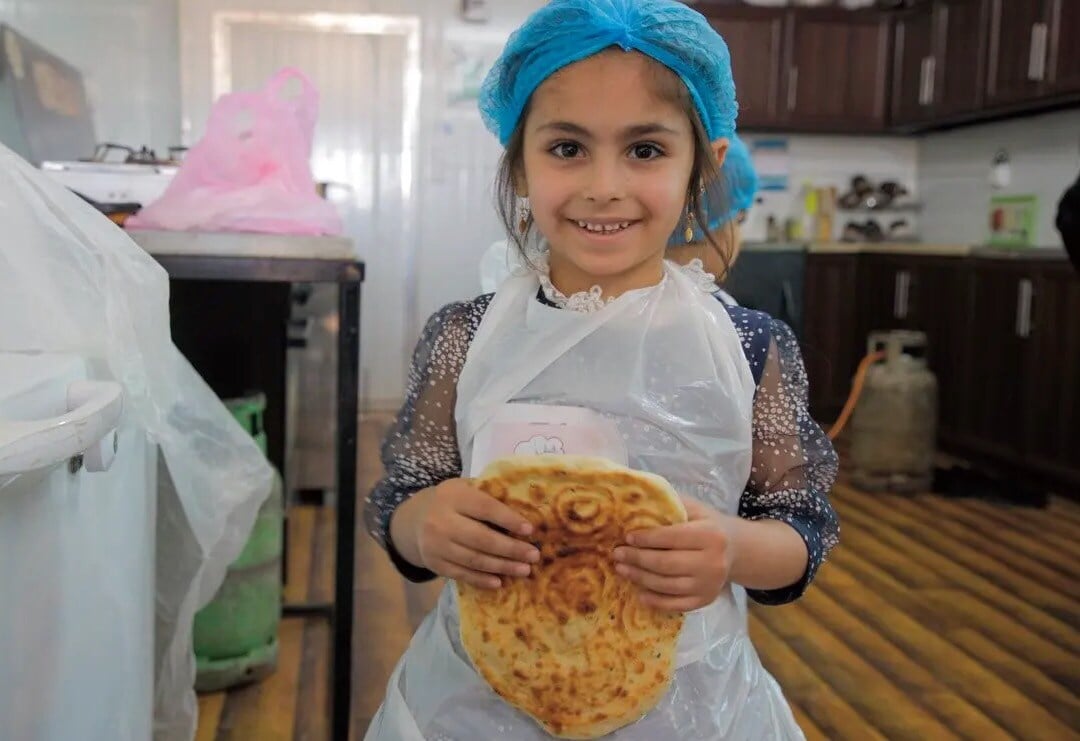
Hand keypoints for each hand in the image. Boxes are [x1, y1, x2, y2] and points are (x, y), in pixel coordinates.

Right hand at [395, 478, 539, 589]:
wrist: (415, 520)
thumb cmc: (452, 502)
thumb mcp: (465, 488)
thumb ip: (488, 495)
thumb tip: (526, 510)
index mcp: (453, 496)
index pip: (485, 508)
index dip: (508, 519)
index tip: (530, 530)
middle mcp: (441, 521)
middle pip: (481, 538)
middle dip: (511, 549)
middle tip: (534, 556)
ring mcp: (436, 545)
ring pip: (474, 559)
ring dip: (502, 567)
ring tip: (524, 570)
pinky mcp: (435, 563)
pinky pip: (462, 574)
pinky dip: (482, 580)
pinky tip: (500, 582)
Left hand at [611, 497, 736, 611]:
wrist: (736, 549)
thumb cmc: (708, 525)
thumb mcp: (695, 509)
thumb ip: (670, 505)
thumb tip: (635, 501)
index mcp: (710, 535)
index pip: (671, 537)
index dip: (646, 538)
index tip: (627, 537)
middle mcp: (713, 562)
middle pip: (666, 564)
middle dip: (637, 559)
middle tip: (617, 554)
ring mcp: (709, 585)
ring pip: (667, 585)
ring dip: (640, 578)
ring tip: (622, 569)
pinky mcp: (706, 600)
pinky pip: (675, 604)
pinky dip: (655, 600)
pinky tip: (639, 592)